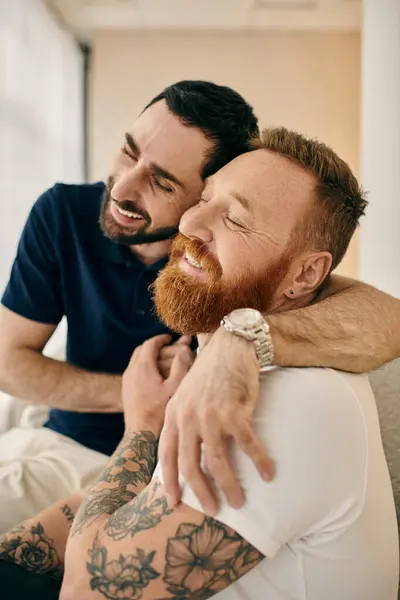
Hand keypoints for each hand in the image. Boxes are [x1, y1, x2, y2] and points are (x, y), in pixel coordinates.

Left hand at [122, 335, 192, 434]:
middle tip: (168, 347)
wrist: (140, 433)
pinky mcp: (126, 389)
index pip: (150, 344)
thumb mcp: (175, 387)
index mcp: (143, 367)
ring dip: (149, 356)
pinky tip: (156, 376)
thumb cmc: (160, 411)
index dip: (161, 339)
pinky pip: (134, 371)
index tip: (170, 338)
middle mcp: (131, 371)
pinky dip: (144, 366)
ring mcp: (126, 380)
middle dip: (155, 346)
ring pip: (137, 360)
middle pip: (141, 350)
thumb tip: (184, 349)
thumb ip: (181, 366)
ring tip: (163, 359)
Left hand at [159, 326, 274, 514]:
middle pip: (191, 466)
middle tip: (212, 511)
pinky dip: (260, 462)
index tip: (174, 503)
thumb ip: (182, 421)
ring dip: (230, 486)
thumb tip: (185, 454)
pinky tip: (269, 473)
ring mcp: (211, 416)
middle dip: (201, 493)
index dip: (169, 481)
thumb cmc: (210, 374)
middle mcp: (189, 417)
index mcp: (174, 414)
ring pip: (218, 462)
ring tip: (239, 502)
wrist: (231, 347)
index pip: (166, 455)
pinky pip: (248, 445)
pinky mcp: (235, 412)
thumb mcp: (186, 395)